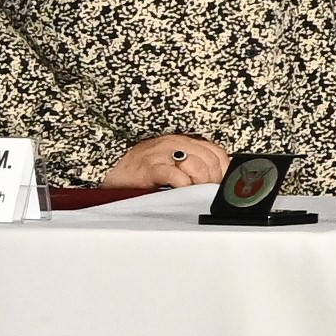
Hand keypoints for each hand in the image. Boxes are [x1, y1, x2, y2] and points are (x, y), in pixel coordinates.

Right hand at [98, 133, 231, 189]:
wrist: (112, 172)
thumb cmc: (141, 170)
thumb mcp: (170, 162)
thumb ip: (192, 165)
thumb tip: (217, 179)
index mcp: (181, 141)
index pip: (215, 151)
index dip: (223, 170)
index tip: (221, 184)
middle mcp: (173, 144)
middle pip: (209, 159)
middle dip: (214, 179)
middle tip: (208, 193)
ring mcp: (161, 154)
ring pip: (196, 165)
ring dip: (200, 183)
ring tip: (195, 194)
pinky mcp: (149, 168)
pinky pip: (175, 175)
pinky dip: (184, 186)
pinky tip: (182, 192)